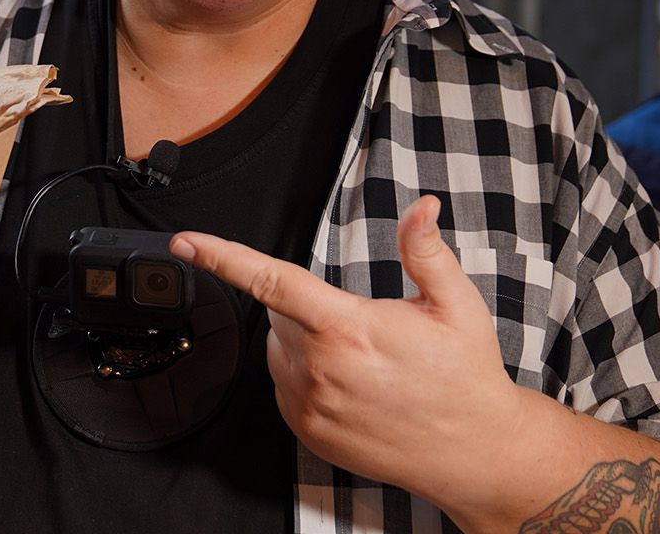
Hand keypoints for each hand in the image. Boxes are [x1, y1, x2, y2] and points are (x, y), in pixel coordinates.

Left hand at [171, 196, 516, 515]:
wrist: (472, 450)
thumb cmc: (465, 375)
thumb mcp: (456, 305)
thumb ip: (426, 252)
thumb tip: (420, 208)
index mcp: (348, 329)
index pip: (272, 282)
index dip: (223, 258)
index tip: (186, 243)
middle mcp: (321, 369)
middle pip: (279, 313)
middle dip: (307, 305)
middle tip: (361, 322)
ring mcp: (310, 406)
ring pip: (278, 349)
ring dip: (303, 341)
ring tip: (360, 356)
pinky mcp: (308, 432)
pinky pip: (284, 385)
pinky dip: (304, 374)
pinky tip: (349, 382)